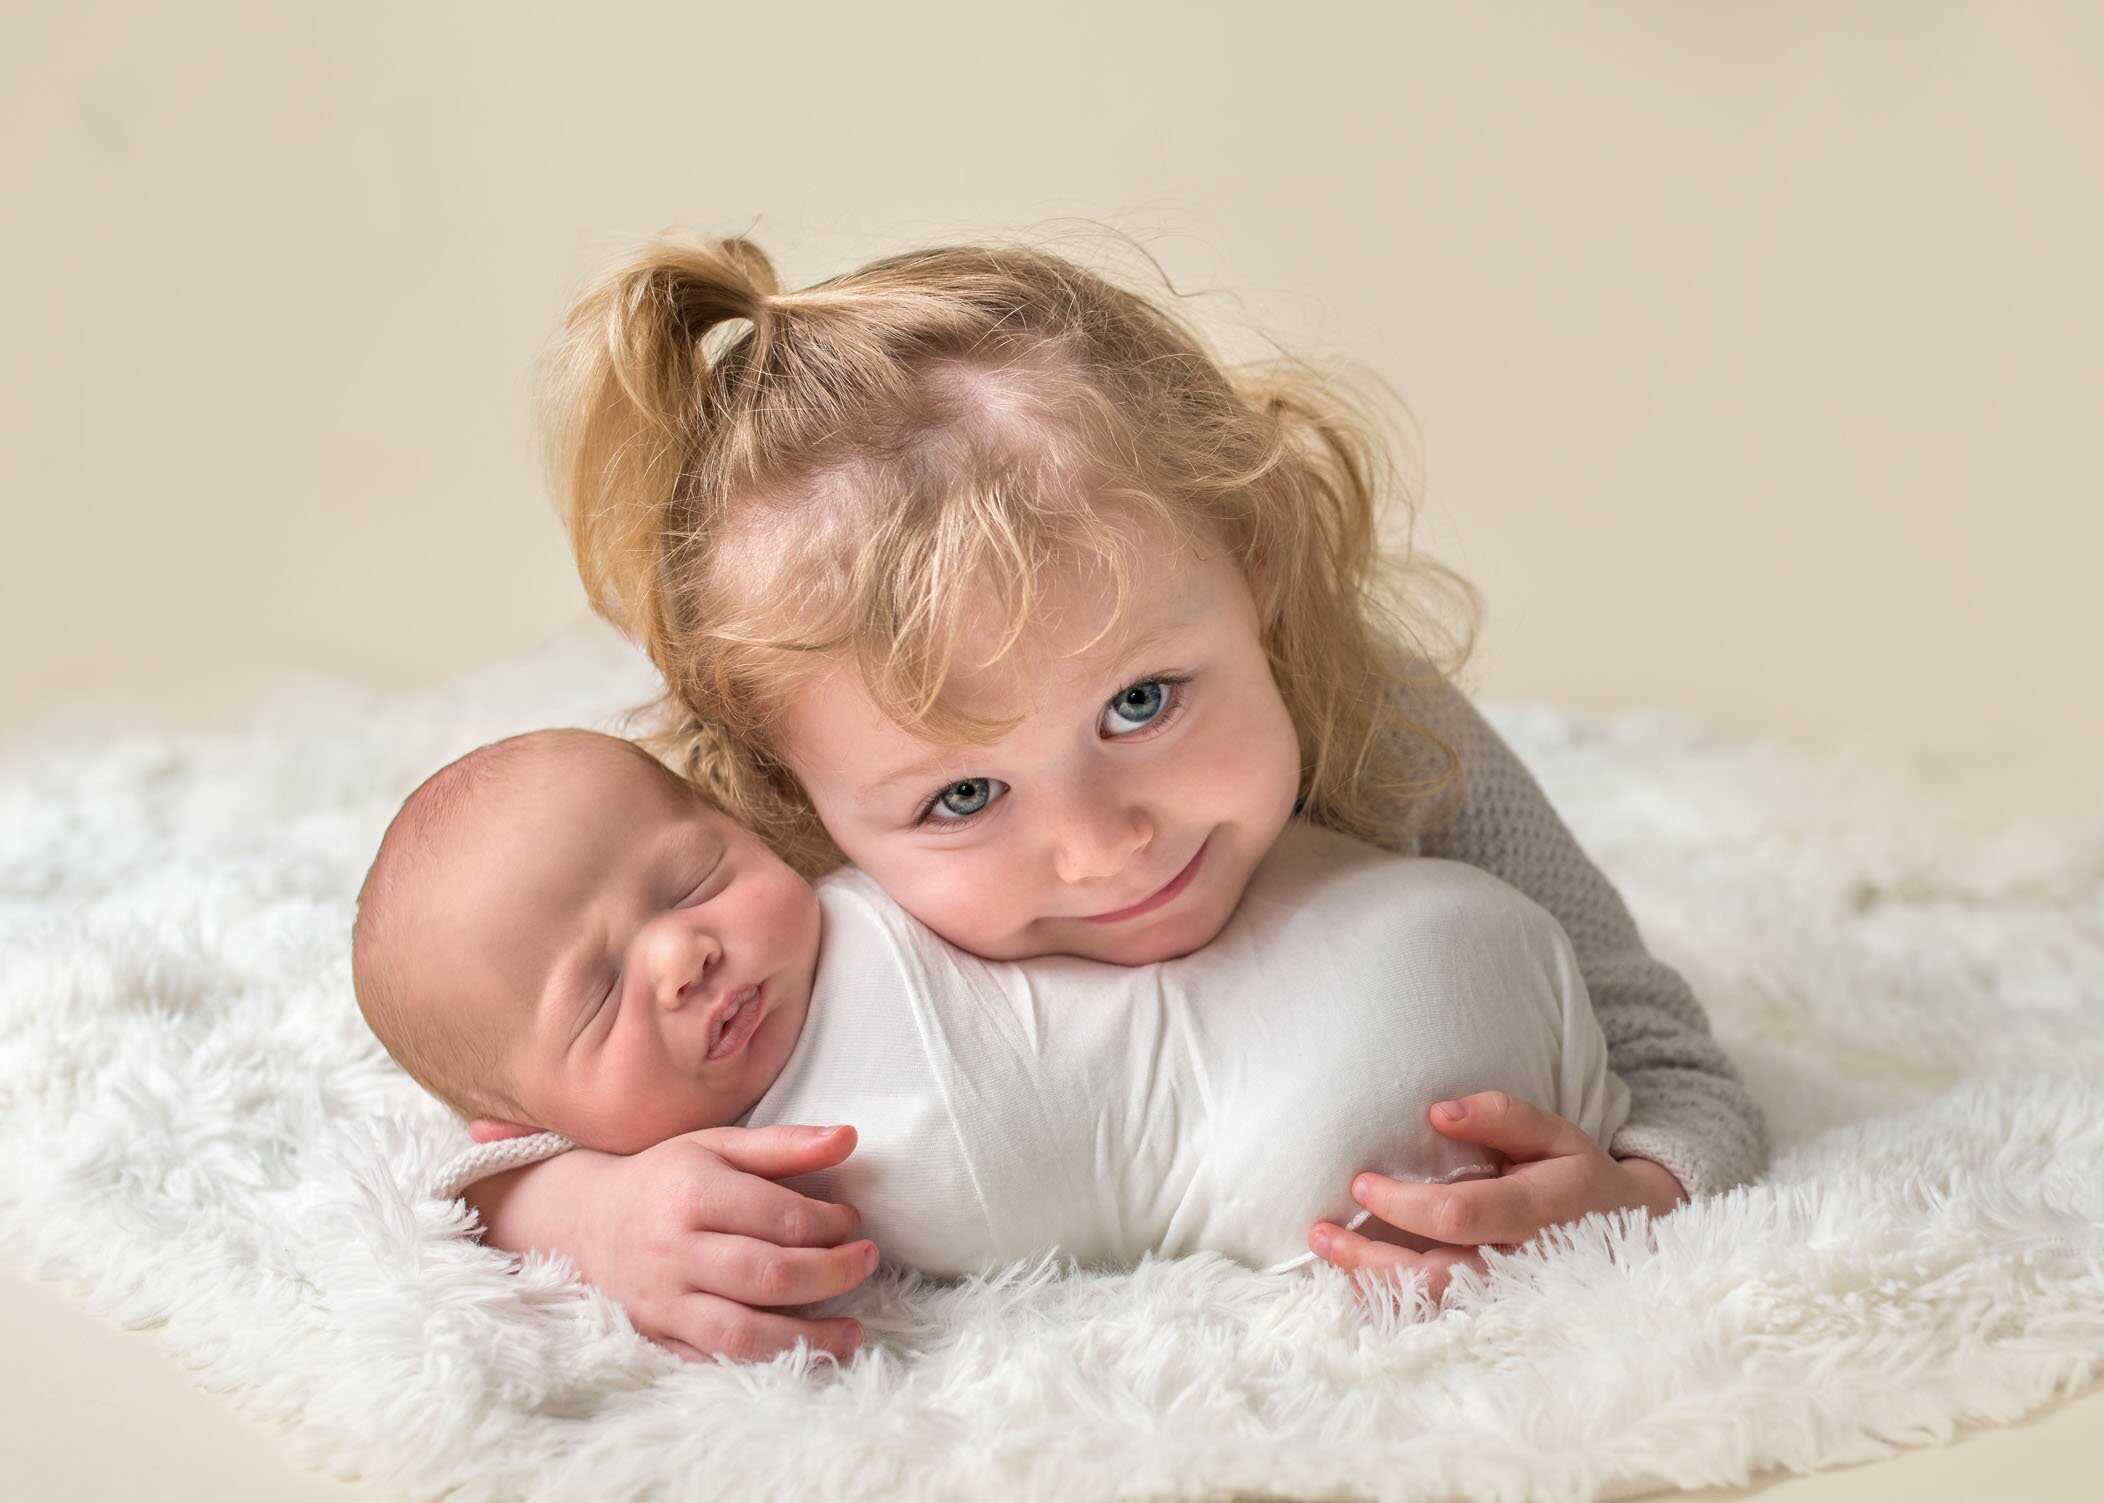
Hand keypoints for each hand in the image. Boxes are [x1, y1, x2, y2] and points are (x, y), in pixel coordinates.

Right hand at [465, 1124, 875, 1363]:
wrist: (587, 1222)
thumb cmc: (667, 1179)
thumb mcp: (718, 1146)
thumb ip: (784, 1145)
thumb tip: (849, 1138)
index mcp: (692, 1193)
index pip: (779, 1217)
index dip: (830, 1223)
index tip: (851, 1221)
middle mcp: (674, 1251)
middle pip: (768, 1275)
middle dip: (832, 1274)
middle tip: (866, 1262)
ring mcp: (663, 1302)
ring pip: (743, 1333)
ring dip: (809, 1339)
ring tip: (853, 1332)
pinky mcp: (658, 1339)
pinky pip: (716, 1362)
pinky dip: (764, 1366)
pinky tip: (803, 1357)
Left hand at [1309, 1091, 1686, 1302]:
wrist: (1630, 1235)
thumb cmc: (1578, 1176)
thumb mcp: (1556, 1134)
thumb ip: (1503, 1116)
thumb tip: (1438, 1113)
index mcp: (1541, 1211)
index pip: (1461, 1215)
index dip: (1405, 1204)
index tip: (1361, 1184)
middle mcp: (1524, 1266)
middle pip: (1437, 1274)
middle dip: (1371, 1258)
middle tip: (1320, 1233)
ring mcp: (1512, 1301)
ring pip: (1434, 1306)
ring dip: (1372, 1286)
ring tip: (1324, 1257)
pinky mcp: (1498, 1316)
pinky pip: (1439, 1319)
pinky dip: (1392, 1307)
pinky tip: (1354, 1286)